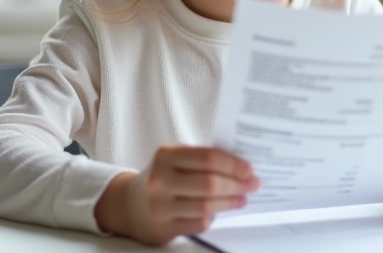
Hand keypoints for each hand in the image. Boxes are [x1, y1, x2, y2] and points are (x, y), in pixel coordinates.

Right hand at [95, 145, 259, 244]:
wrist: (130, 205)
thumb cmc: (163, 178)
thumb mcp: (175, 160)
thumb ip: (202, 160)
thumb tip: (241, 167)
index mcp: (166, 156)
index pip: (208, 158)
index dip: (234, 164)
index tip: (250, 169)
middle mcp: (160, 180)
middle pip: (210, 183)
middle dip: (237, 184)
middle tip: (253, 184)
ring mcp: (160, 205)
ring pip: (206, 206)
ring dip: (230, 202)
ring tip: (242, 198)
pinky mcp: (163, 227)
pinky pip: (198, 223)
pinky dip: (213, 217)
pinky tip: (219, 211)